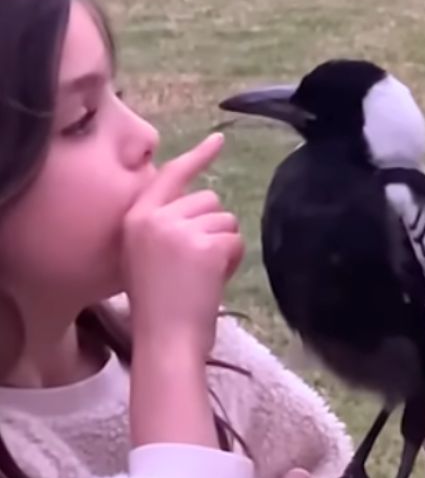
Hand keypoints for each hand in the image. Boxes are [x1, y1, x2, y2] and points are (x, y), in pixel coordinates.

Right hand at [122, 133, 243, 352]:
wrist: (165, 338)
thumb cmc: (159, 306)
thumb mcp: (146, 257)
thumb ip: (164, 228)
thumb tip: (202, 208)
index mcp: (136, 218)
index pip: (171, 176)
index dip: (198, 157)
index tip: (220, 139)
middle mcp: (154, 217)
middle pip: (209, 200)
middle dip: (213, 229)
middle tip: (196, 265)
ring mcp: (179, 229)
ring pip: (226, 220)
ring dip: (224, 246)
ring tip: (202, 275)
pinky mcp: (204, 244)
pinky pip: (235, 239)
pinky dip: (232, 260)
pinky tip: (214, 279)